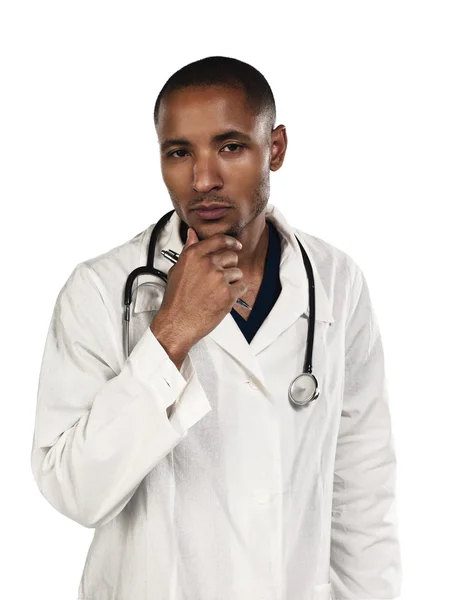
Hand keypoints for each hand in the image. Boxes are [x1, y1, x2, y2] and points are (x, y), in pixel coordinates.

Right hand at [152, 227, 246, 349]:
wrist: (177, 322)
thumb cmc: (176, 300)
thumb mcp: (177, 270)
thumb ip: (188, 250)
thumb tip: (192, 235)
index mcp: (194, 255)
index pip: (219, 240)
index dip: (230, 241)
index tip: (236, 244)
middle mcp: (207, 264)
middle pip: (231, 256)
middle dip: (229, 266)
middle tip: (220, 278)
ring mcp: (219, 278)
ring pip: (237, 273)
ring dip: (232, 282)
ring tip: (217, 292)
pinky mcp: (228, 293)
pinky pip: (242, 287)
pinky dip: (236, 293)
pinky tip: (223, 299)